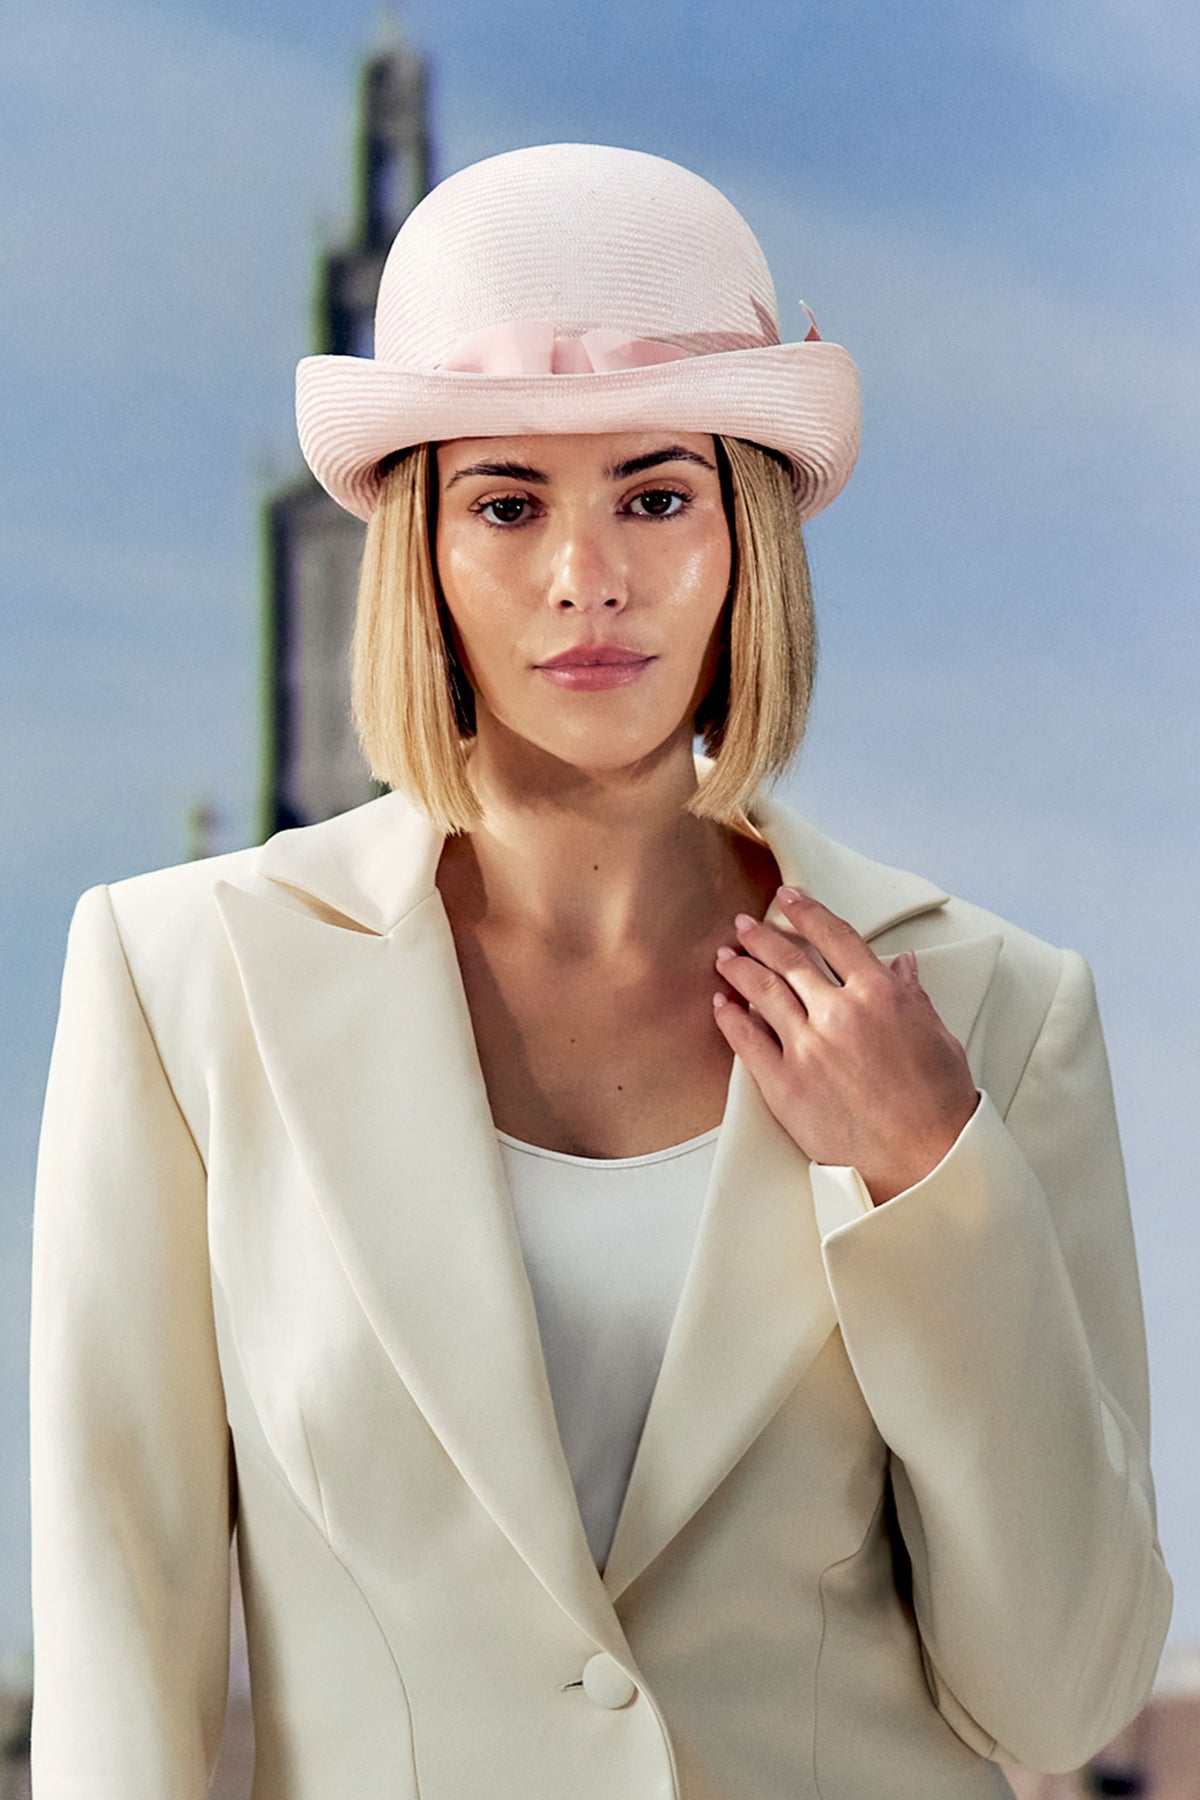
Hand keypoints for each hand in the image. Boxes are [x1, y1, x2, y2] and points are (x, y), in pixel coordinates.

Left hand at [712, 886, 979, 1204]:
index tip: (788, 897)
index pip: (834, 937)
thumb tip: (902, 963)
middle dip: (762, 937)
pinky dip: (730, 1017)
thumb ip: (912, 996)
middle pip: (789, 960)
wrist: (923, 1162)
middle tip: (743, 924)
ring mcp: (808, 1046)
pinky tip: (720, 1003)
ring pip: (763, 992)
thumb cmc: (940, 1103)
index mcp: (881, 994)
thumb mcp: (938, 1037)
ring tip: (725, 957)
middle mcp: (839, 1012)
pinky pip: (747, 1041)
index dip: (807, 912)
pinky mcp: (784, 1083)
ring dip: (740, 969)